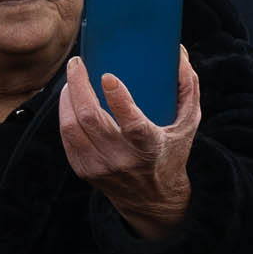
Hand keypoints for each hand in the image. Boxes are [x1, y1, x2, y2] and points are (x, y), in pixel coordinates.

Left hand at [60, 50, 199, 238]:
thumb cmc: (171, 153)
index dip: (119, 100)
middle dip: (78, 85)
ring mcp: (99, 167)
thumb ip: (187, 88)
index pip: (133, 125)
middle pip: (90, 119)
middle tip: (77, 63)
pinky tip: (68, 99)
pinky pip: (66, 138)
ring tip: (72, 79)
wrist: (153, 201)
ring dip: (67, 97)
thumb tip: (178, 52)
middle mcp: (122, 160)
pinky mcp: (84, 170)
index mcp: (150, 148)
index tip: (107, 76)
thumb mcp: (187, 125)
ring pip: (71, 127)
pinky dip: (64, 114)